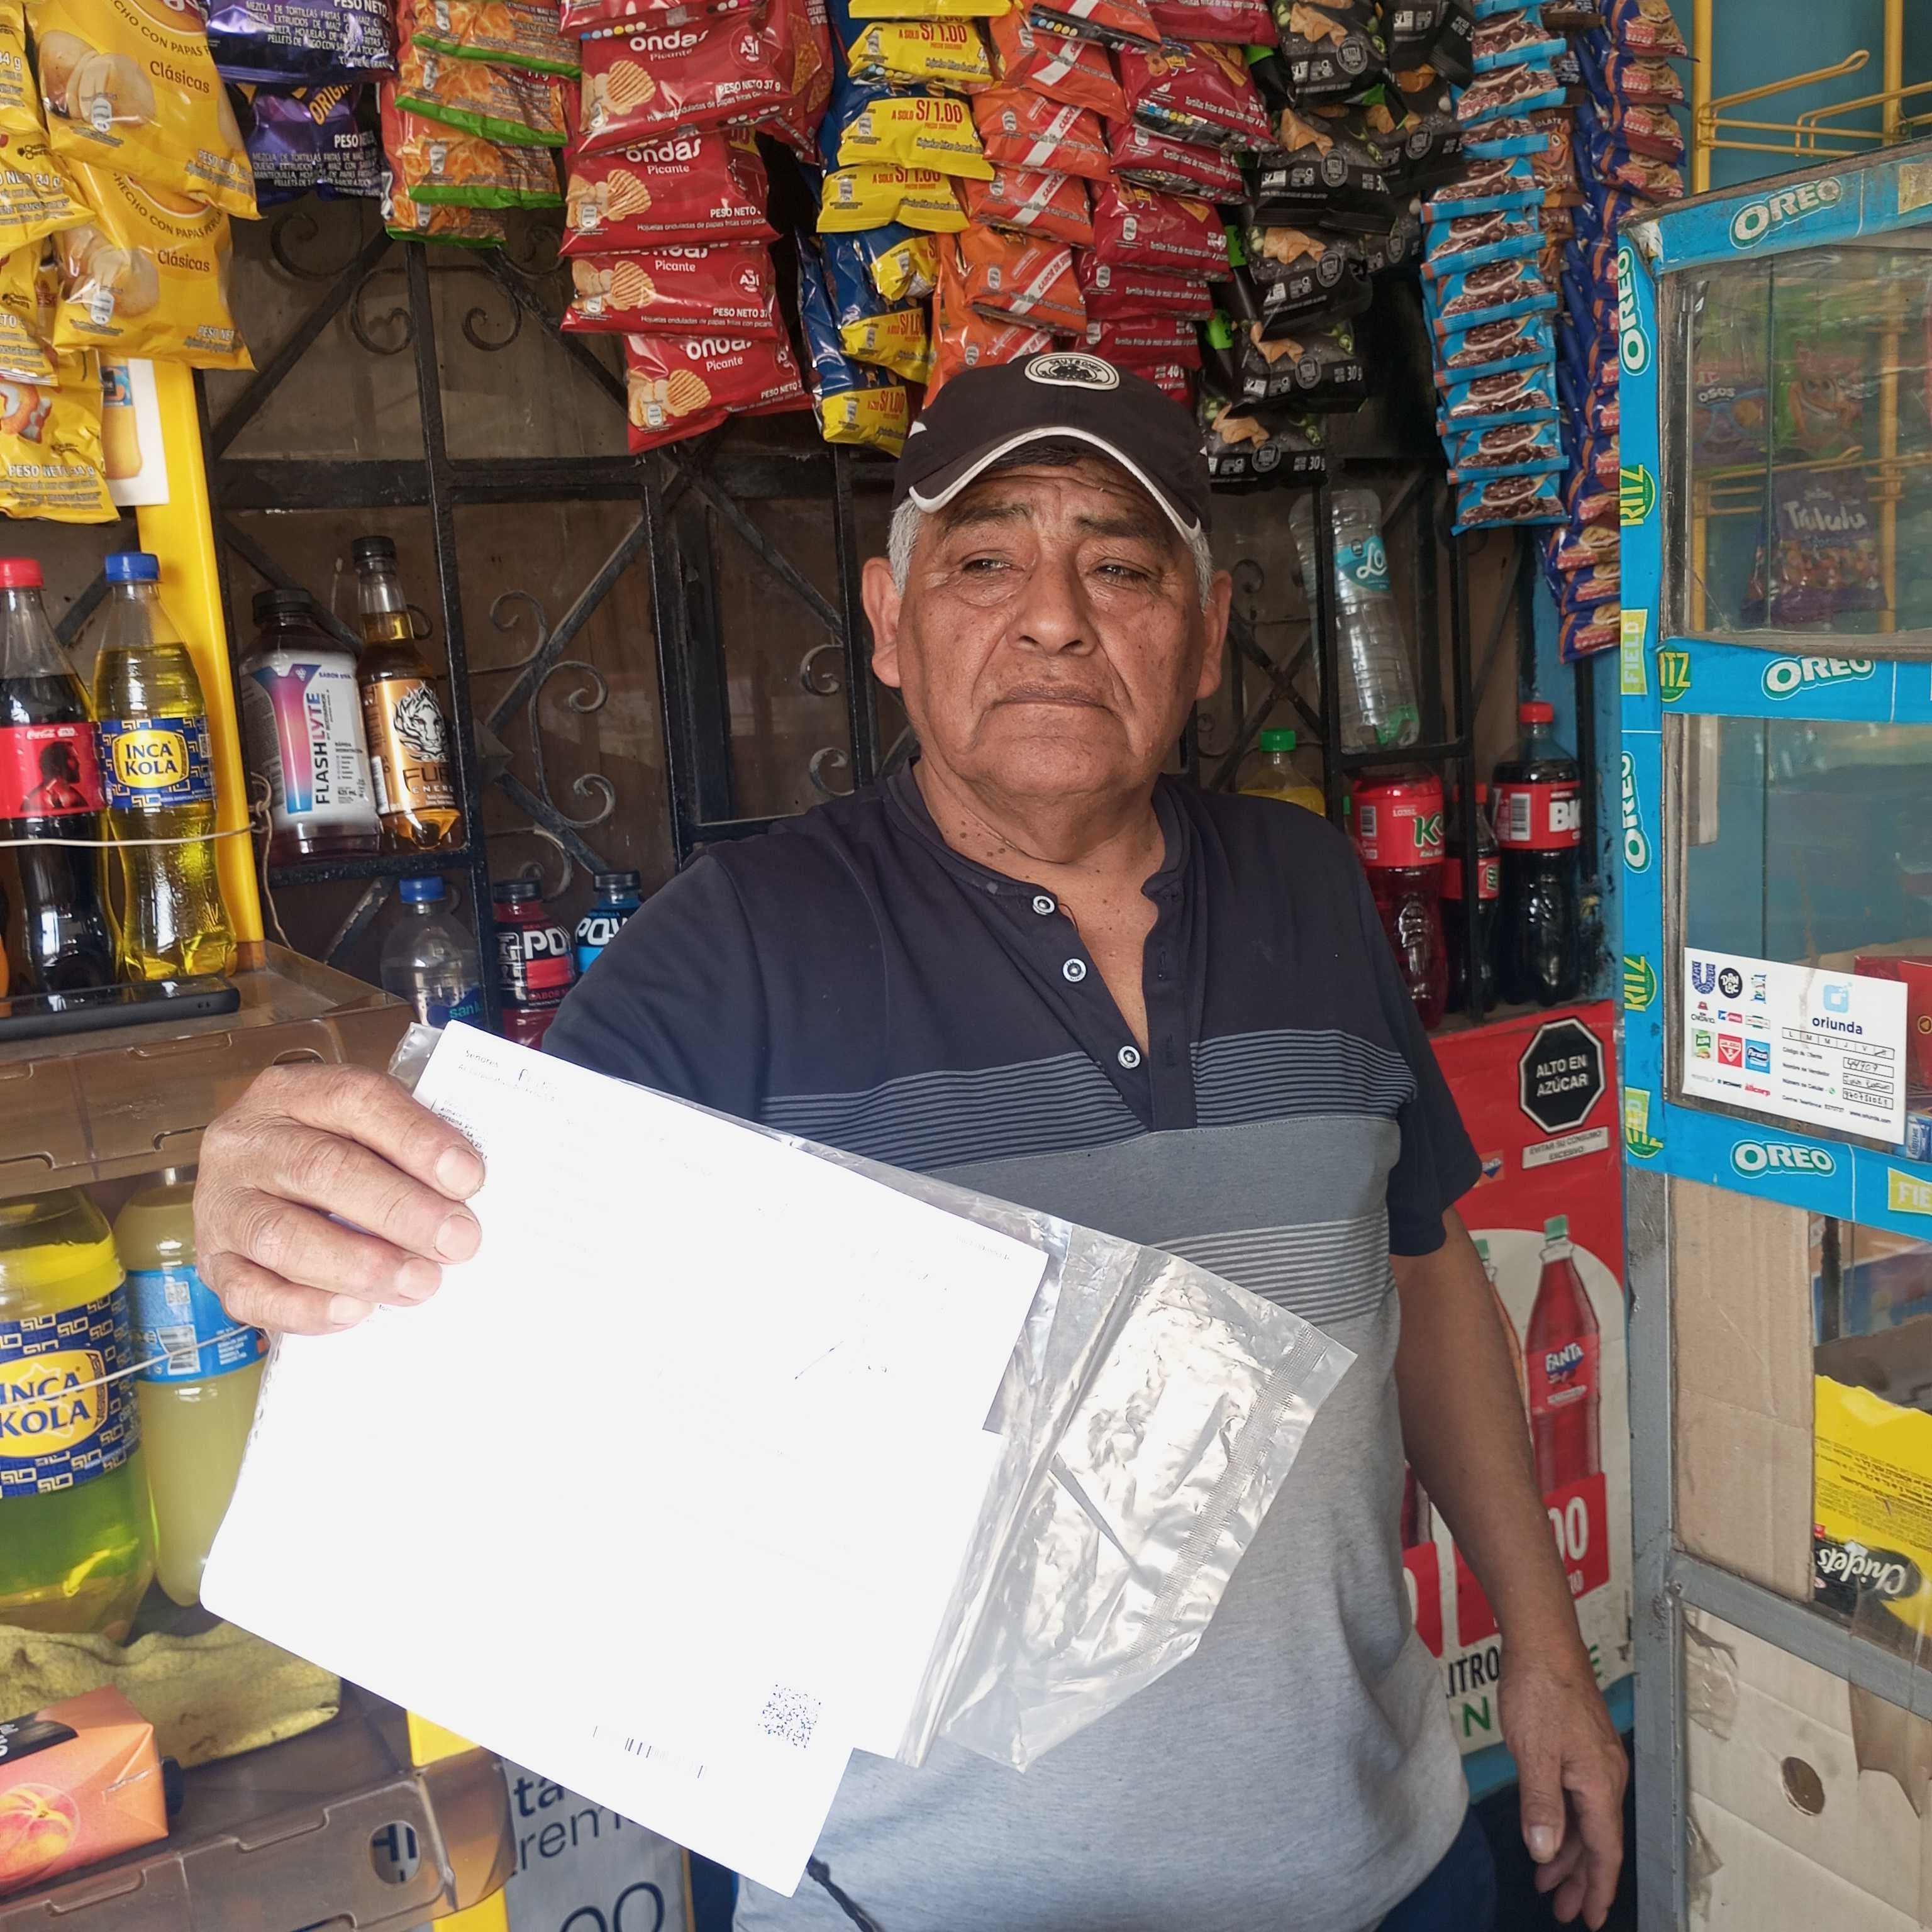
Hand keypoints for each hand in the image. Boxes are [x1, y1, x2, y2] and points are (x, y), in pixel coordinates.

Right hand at [194, 1064, 484, 1335]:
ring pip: (282, 1235)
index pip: (355, 1100)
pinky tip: (356, 1311)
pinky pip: (250, 1294)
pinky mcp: (213, 1264)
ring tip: (419, 1282)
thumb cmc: (334, 1155)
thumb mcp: (367, 1130)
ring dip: (359, 1264)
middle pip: (321, 1169)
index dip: (415, 1139)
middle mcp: (247, 1142)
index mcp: (292, 1093)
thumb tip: (465, 1194)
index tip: (468, 1178)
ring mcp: (222, 1205)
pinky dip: (306, 1307)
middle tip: (456, 1240)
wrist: (263, 1187)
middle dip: (398, 1210)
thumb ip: (409, 1151)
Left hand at [1499, 1630, 1626, 1928]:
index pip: (1605, 1851)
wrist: (1542, 1642)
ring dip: (1569, 1853)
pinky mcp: (1582, 1746)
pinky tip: (1546, 1831)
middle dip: (1581, 1879)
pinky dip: (1564, 1822)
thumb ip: (1541, 1805)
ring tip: (1547, 1882)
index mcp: (1600, 1784)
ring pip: (1587, 1821)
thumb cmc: (1539, 1692)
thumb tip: (1544, 1852)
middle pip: (1599, 1841)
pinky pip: (1579, 1799)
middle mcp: (1607, 1776)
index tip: (1591, 1919)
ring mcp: (1596, 1760)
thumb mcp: (1533, 1753)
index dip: (1598, 1888)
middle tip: (1562, 1910)